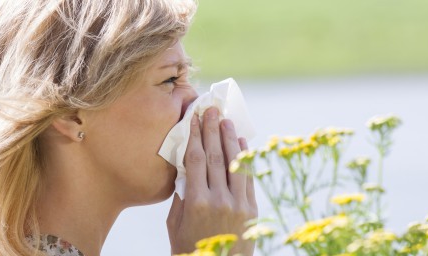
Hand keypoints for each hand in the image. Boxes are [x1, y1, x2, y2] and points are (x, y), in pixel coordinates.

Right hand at [167, 107, 257, 254]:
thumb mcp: (175, 223)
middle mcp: (219, 200)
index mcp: (196, 202)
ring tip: (226, 120)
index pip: (195, 159)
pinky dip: (245, 158)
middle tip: (211, 109)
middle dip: (212, 130)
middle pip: (214, 156)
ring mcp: (238, 204)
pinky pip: (248, 178)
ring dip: (230, 139)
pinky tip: (242, 143)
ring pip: (234, 163)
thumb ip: (182, 193)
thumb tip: (187, 165)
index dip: (194, 135)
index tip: (194, 118)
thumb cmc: (189, 248)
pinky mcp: (252, 210)